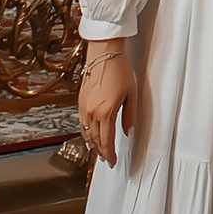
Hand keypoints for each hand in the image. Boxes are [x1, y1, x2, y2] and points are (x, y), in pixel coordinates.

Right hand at [77, 38, 134, 165]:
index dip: (109, 154)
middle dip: (101, 152)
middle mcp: (92, 112)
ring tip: (97, 152)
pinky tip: (88, 135)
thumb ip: (130, 115)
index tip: (112, 161)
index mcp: (106, 112)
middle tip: (106, 159)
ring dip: (92, 144)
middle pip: (95, 140)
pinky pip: (81, 123)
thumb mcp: (131, 93)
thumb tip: (128, 131)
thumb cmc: (119, 69)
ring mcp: (84, 106)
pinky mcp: (80, 101)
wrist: (104, 52)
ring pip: (86, 133)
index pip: (107, 141)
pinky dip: (85, 133)